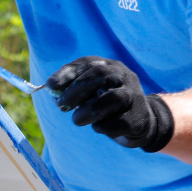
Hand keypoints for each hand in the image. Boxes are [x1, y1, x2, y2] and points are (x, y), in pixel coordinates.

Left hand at [47, 56, 175, 152]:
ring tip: (76, 120)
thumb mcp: (91, 92)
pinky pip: (120, 122)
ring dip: (89, 110)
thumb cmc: (107, 104)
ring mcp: (134, 96)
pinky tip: (98, 127)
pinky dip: (104, 126)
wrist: (140, 122)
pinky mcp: (138, 117)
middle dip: (76, 90)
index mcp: (111, 67)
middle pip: (101, 74)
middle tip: (60, 106)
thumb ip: (72, 89)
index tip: (51, 86)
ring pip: (113, 98)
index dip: (68, 73)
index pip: (88, 63)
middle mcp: (125, 76)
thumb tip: (52, 91)